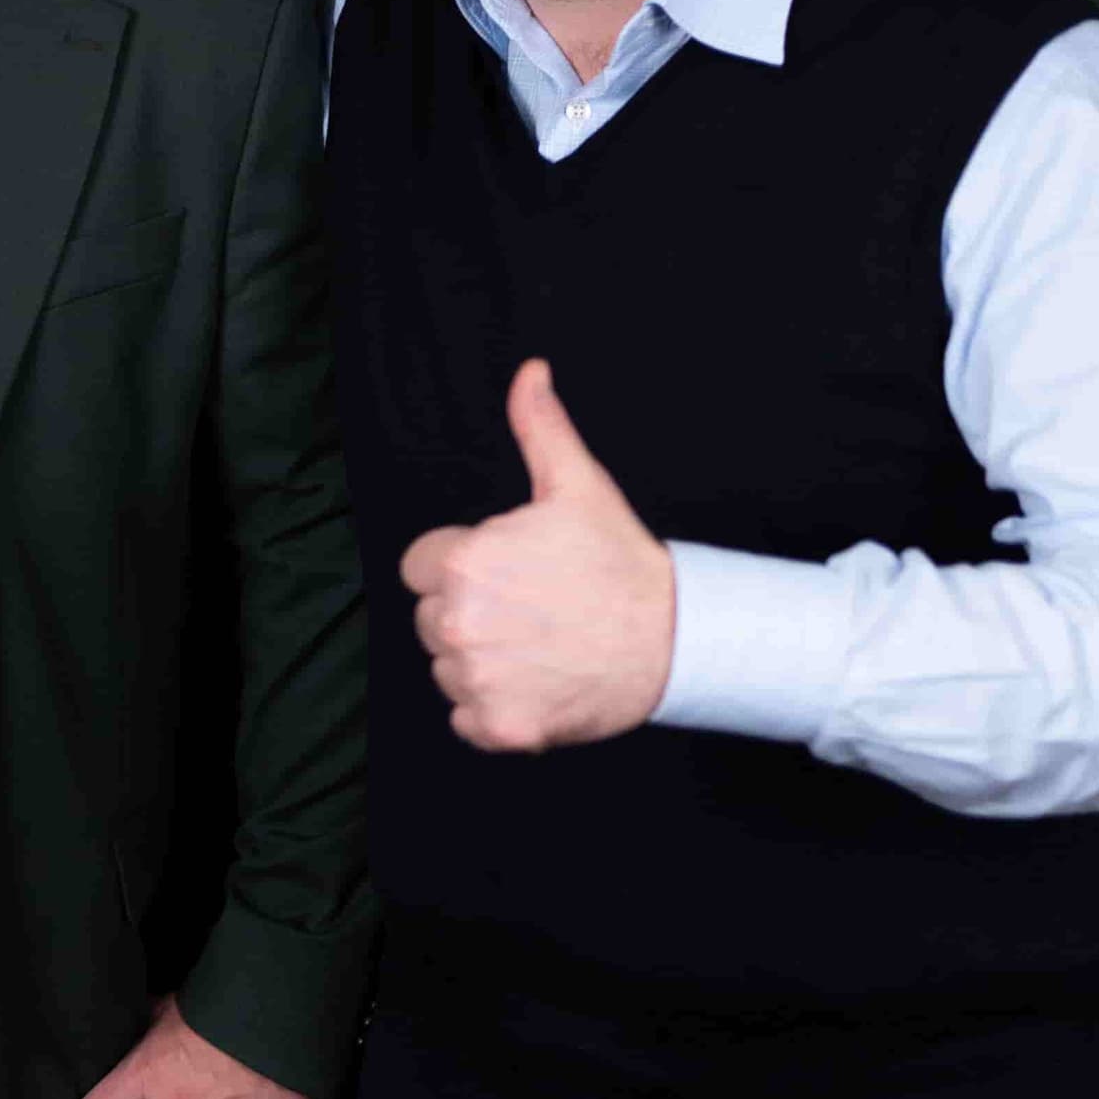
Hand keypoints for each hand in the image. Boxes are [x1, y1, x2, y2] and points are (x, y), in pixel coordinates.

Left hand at [399, 359, 674, 750]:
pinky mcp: (498, 727)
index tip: (508, 574)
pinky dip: (493, 711)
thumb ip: (540, 427)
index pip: (421, 568)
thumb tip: (529, 372)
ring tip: (539, 646)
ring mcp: (477, 679)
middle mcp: (458, 623)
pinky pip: (465, 719)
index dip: (461, 568)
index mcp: (463, 562)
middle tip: (531, 611)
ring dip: (481, 663)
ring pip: (447, 669)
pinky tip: (537, 684)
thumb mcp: (578, 487)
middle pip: (430, 620)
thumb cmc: (621, 564)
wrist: (678, 642)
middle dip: (469, 614)